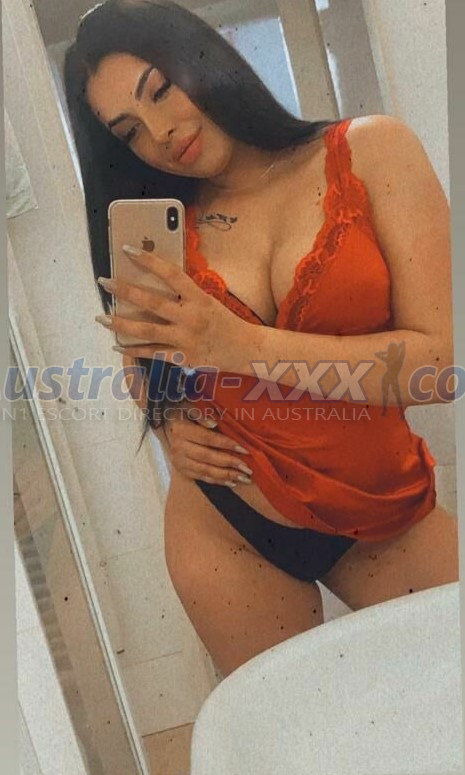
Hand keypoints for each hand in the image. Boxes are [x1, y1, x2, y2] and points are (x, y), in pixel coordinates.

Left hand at [95, 244, 251, 373]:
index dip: (148, 260)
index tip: (128, 250)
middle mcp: (191, 317)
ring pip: (147, 330)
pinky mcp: (183, 357)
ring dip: (121, 324)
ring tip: (102, 318)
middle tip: (105, 283)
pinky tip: (118, 346)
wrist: (246, 350)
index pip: (171, 273)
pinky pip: (153, 354)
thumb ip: (185, 294)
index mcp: (199, 298)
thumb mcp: (209, 302)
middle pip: (152, 302)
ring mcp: (186, 339)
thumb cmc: (225, 322)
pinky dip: (134, 350)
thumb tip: (155, 283)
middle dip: (125, 291)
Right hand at [163, 403, 253, 486]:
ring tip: (244, 478)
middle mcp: (178, 447)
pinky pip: (201, 478)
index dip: (226, 444)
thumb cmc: (183, 413)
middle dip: (230, 463)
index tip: (244, 449)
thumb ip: (201, 414)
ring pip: (205, 470)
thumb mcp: (190, 407)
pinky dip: (217, 481)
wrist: (167, 425)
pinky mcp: (182, 470)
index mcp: (181, 430)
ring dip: (226, 476)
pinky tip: (232, 482)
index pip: (207, 438)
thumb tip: (213, 424)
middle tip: (248, 469)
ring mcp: (179, 461)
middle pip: (208, 457)